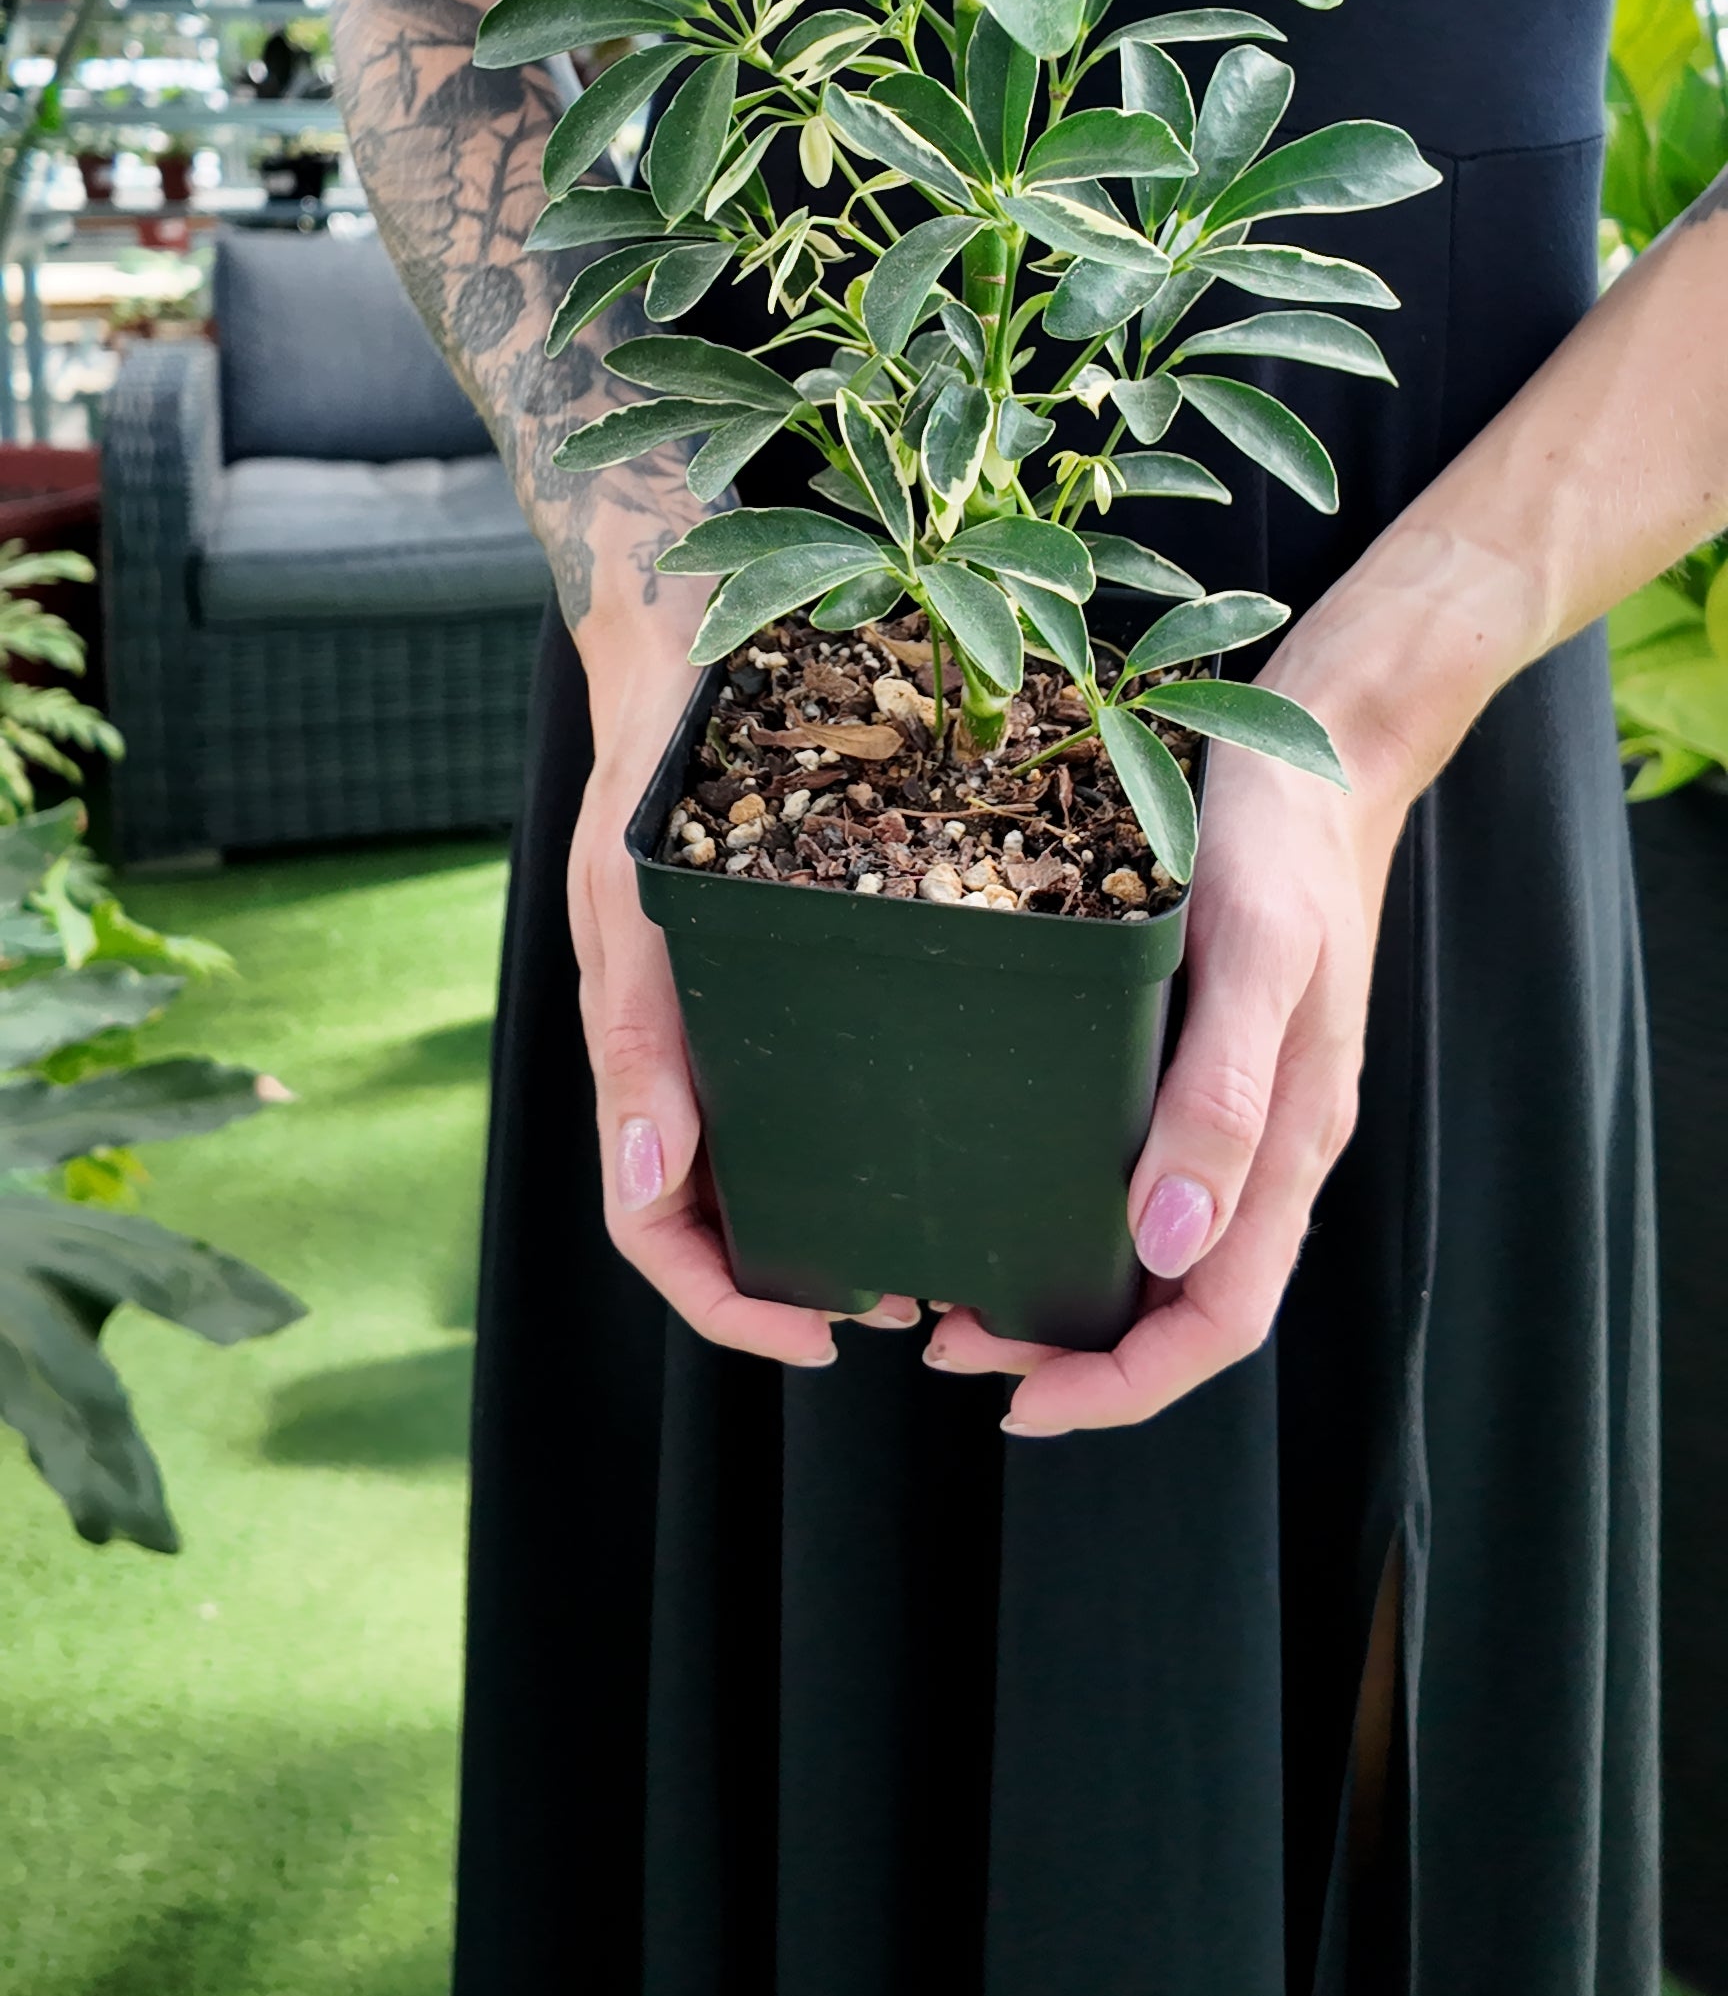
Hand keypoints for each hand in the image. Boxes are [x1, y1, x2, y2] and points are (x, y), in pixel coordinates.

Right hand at [568, 609, 916, 1362]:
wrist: (689, 658)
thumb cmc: (647, 777)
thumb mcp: (629, 896)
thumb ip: (635, 1031)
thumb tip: (648, 1179)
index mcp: (635, 1057)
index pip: (658, 1230)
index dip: (730, 1308)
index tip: (825, 1337)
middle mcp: (686, 1057)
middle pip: (723, 1220)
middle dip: (801, 1286)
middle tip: (913, 1299)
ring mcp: (733, 1023)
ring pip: (774, 1163)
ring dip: (840, 1218)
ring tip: (942, 1233)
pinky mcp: (784, 977)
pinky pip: (819, 1079)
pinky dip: (868, 1127)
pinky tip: (947, 1118)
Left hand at [923, 679, 1413, 1431]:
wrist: (1324, 751)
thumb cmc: (1282, 844)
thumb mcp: (1253, 955)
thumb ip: (1221, 1097)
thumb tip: (1168, 1249)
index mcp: (1292, 1140)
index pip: (1219, 1320)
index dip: (1122, 1385)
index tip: (1018, 1401)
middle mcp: (1271, 1144)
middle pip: (1185, 1306)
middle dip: (1076, 1354)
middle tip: (950, 1339)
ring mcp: (1247, 1106)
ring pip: (1168, 1252)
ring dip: (1076, 1294)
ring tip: (964, 1288)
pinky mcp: (1217, 1062)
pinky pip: (1158, 1176)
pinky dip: (1087, 1216)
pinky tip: (1018, 1186)